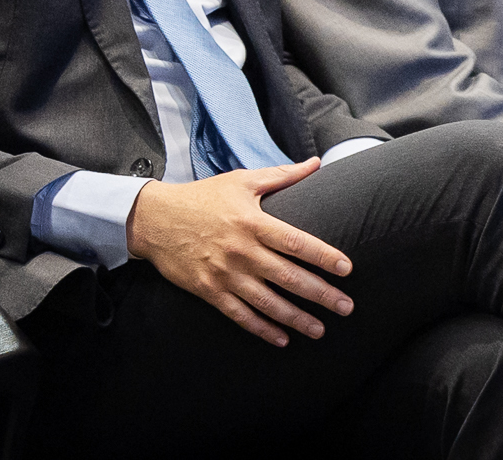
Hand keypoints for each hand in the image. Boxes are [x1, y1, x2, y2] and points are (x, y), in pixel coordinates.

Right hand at [124, 159, 354, 347]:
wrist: (156, 219)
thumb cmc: (202, 197)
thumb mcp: (241, 180)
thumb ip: (281, 175)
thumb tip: (315, 163)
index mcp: (253, 222)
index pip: (297, 242)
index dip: (324, 257)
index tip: (347, 269)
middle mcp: (242, 251)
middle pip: (289, 277)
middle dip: (321, 294)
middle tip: (346, 307)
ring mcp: (225, 274)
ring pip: (268, 302)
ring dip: (296, 318)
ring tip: (320, 329)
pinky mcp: (210, 291)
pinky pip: (240, 315)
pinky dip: (262, 329)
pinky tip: (282, 339)